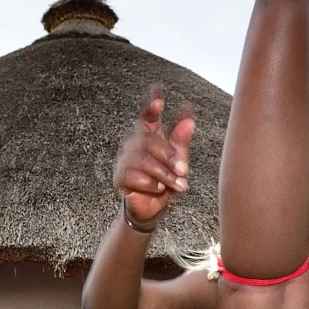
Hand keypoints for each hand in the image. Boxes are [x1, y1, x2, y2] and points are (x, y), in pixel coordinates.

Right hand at [114, 84, 194, 230]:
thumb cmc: (166, 180)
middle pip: (149, 140)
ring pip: (143, 160)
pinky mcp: (119, 177)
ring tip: (178, 184)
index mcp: (150, 135)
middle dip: (169, 156)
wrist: (153, 208)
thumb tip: (189, 120)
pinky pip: (134, 176)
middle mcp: (135, 143)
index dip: (151, 105)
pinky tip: (158, 189)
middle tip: (184, 170)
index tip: (159, 100)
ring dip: (163, 173)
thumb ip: (182, 141)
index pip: (148, 115)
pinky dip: (150, 184)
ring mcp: (125, 159)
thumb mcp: (179, 161)